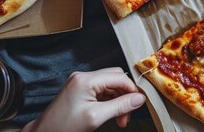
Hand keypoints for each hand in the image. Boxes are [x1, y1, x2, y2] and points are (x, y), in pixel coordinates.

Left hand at [23, 68, 145, 131]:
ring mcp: (81, 81)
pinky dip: (109, 101)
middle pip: (116, 78)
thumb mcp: (96, 117)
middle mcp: (84, 76)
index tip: (138, 105)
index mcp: (86, 79)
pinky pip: (101, 90)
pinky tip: (110, 114)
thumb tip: (140, 99)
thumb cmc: (64, 127)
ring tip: (119, 119)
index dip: (132, 90)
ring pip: (110, 85)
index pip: (119, 77)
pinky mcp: (80, 89)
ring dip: (118, 100)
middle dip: (125, 96)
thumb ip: (120, 106)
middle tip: (126, 116)